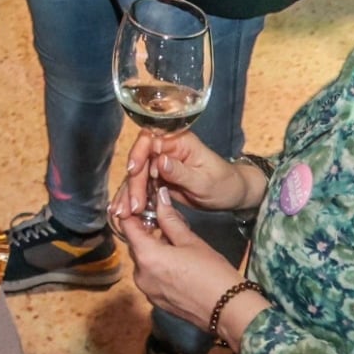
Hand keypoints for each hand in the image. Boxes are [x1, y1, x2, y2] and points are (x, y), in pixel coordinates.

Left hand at [114, 190, 249, 333]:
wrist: (228, 310)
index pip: (126, 226)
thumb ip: (170, 220)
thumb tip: (159, 198)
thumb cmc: (212, 272)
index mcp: (146, 256)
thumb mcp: (191, 241)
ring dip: (152, 250)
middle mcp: (140, 275)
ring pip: (143, 261)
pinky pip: (150, 277)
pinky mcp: (156, 301)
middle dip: (146, 232)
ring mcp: (147, 290)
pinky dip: (157, 267)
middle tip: (165, 222)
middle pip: (134, 245)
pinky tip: (177, 264)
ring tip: (175, 243)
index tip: (144, 205)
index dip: (133, 212)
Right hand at [118, 126, 261, 216]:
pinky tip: (124, 212)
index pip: (151, 140)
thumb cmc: (224, 183)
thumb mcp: (204, 181)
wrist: (232, 194)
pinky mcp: (159, 178)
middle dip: (134, 184)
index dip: (139, 153)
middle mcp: (166, 149)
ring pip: (138, 175)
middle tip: (133, 207)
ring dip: (128, 194)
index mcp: (179, 141)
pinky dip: (133, 199)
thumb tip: (160, 161)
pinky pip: (142, 186)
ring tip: (122, 214)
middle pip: (140, 161)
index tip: (134, 171)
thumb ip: (181, 172)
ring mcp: (161, 163)